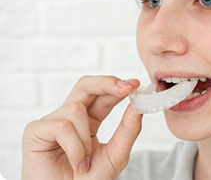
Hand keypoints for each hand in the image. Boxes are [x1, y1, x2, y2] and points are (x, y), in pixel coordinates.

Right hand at [22, 76, 142, 179]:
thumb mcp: (115, 155)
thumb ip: (127, 131)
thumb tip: (137, 106)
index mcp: (89, 121)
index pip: (102, 96)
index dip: (117, 87)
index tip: (135, 84)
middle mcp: (70, 118)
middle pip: (85, 86)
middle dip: (106, 83)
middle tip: (126, 88)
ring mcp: (52, 122)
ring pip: (75, 109)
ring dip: (85, 139)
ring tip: (84, 162)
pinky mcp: (35, 131)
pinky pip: (62, 126)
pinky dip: (74, 147)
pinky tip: (75, 163)